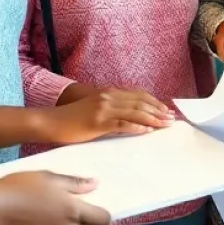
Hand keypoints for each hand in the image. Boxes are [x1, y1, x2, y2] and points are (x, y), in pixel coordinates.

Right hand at [0, 172, 110, 224]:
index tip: (96, 205)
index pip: (104, 219)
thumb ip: (75, 183)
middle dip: (80, 217)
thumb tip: (95, 184)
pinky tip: (38, 222)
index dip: (103, 213)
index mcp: (73, 211)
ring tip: (46, 211)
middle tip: (63, 203)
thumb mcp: (50, 178)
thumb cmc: (21, 188)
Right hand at [44, 91, 174, 142]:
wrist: (51, 121)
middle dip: (158, 110)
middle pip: (141, 102)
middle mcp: (108, 97)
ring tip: (165, 125)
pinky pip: (122, 124)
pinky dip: (136, 127)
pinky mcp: (98, 122)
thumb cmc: (72, 119)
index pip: (138, 95)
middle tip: (172, 118)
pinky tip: (147, 131)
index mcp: (109, 93)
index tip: (167, 110)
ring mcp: (103, 109)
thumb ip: (112, 109)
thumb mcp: (95, 108)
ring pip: (135, 112)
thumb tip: (131, 118)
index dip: (155, 102)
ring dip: (153, 118)